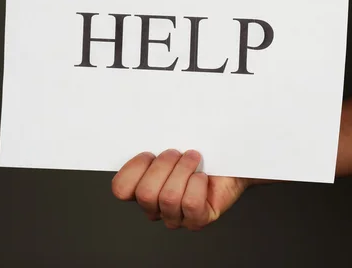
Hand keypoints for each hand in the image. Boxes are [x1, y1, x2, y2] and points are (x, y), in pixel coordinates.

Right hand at [112, 149, 251, 230]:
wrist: (231, 160)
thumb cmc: (200, 152)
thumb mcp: (172, 144)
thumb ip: (154, 144)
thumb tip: (146, 130)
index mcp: (142, 189)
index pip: (121, 190)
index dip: (133, 169)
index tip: (150, 153)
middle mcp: (156, 208)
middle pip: (145, 194)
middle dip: (163, 166)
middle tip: (177, 153)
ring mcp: (176, 217)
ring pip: (169, 198)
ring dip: (183, 170)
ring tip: (193, 159)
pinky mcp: (197, 220)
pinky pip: (190, 204)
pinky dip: (197, 184)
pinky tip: (202, 177)